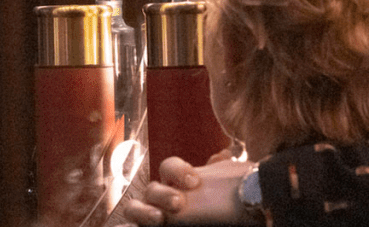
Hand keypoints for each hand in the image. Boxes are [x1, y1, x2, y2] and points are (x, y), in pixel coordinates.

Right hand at [125, 156, 255, 224]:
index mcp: (179, 184)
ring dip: (142, 211)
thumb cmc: (230, 208)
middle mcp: (164, 199)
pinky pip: (131, 226)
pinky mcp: (151, 226)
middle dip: (161, 195)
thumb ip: (221, 171)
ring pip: (133, 208)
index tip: (193, 181)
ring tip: (158, 218)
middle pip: (151, 190)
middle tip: (179, 203)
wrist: (241, 215)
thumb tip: (222, 154)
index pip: (168, 168)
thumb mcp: (225, 186)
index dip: (177, 171)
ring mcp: (155, 215)